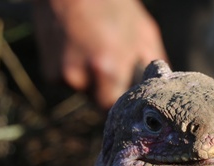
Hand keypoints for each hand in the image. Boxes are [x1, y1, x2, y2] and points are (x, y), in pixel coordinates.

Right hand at [33, 0, 167, 108]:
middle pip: (100, 103)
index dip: (125, 102)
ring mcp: (62, 76)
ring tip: (96, 52)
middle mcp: (80, 77)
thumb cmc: (111, 3)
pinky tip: (79, 49)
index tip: (131, 93)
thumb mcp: (144, 32)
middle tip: (116, 69)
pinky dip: (76, 72)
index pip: (117, 108)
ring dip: (93, 81)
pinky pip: (71, 83)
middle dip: (110, 90)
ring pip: (86, 92)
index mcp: (107, 69)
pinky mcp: (49, 73)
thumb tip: (163, 85)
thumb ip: (155, 63)